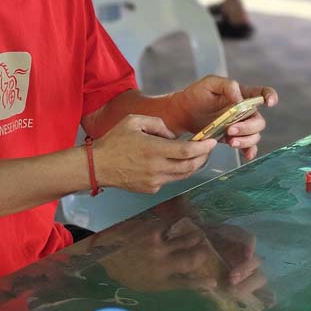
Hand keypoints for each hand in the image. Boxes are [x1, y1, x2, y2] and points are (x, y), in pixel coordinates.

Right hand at [92, 114, 216, 193]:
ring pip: (183, 175)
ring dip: (193, 165)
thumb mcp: (134, 120)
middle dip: (203, 157)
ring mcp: (154, 181)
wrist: (98, 166)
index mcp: (153, 149)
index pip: (187, 151)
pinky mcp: (151, 189)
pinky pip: (170, 179)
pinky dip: (176, 171)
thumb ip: (158, 124)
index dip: (203, 147)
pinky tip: (171, 162)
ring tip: (195, 155)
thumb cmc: (114, 141)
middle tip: (207, 148)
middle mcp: (156, 168)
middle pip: (190, 166)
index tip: (212, 141)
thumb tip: (173, 136)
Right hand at [97, 216, 265, 296]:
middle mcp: (159, 248)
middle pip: (190, 241)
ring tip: (215, 254)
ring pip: (191, 260)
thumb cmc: (118, 241)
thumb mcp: (134, 223)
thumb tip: (180, 201)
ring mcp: (161, 267)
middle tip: (217, 236)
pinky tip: (213, 283)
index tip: (207, 222)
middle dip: (204, 239)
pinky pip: (184, 283)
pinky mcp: (161, 283)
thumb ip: (156, 215)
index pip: (180, 223)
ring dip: (205, 256)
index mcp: (152, 231)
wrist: (101, 265)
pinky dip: (199, 283)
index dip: (195, 223)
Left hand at [169, 76, 277, 161]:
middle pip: (258, 121)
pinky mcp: (234, 137)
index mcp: (243, 94)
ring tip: (229, 140)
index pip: (262, 94)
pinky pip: (248, 146)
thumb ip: (227, 86)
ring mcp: (241, 125)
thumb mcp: (210, 83)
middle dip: (247, 127)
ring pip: (254, 135)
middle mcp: (245, 111)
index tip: (269, 103)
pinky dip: (249, 151)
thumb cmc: (197, 94)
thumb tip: (240, 98)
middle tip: (230, 129)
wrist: (184, 112)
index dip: (270, 97)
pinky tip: (245, 155)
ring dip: (245, 140)